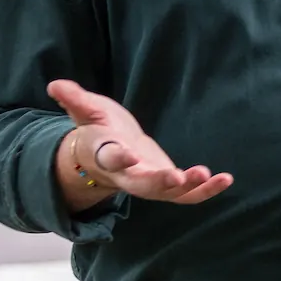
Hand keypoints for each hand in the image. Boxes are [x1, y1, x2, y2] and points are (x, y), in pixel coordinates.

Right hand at [48, 80, 233, 208]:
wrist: (107, 152)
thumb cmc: (97, 128)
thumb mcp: (85, 110)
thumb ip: (74, 99)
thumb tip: (54, 85)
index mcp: (106, 155)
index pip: (111, 157)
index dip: (118, 157)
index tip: (126, 154)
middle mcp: (128, 175)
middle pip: (142, 185)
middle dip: (159, 182)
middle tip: (176, 178)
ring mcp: (150, 183)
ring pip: (169, 194)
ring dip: (190, 188)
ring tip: (209, 175)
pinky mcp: (167, 185)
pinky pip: (188, 195)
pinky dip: (206, 190)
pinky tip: (226, 179)